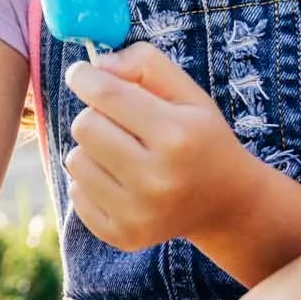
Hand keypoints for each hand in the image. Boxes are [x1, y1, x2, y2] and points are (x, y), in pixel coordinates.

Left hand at [62, 41, 262, 251]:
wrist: (226, 203)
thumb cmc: (200, 138)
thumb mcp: (188, 93)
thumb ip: (145, 64)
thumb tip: (96, 65)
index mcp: (176, 135)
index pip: (106, 94)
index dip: (84, 77)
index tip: (81, 74)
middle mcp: (157, 178)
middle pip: (84, 126)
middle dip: (95, 115)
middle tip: (117, 122)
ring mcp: (138, 213)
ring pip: (75, 159)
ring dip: (92, 150)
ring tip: (123, 154)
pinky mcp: (122, 235)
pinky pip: (76, 192)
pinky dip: (91, 181)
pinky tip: (121, 181)